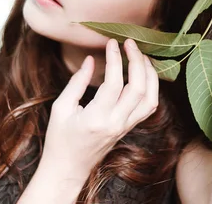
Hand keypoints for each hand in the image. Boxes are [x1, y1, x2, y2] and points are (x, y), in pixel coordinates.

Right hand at [39, 39, 158, 182]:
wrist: (68, 169)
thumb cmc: (59, 138)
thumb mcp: (61, 108)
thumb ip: (77, 82)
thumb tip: (91, 59)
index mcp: (97, 118)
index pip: (114, 83)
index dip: (115, 60)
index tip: (112, 43)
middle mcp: (116, 123)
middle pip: (138, 89)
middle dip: (137, 61)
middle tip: (130, 43)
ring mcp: (125, 127)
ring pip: (150, 98)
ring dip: (150, 74)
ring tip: (141, 55)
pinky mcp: (129, 128)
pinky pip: (148, 107)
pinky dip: (151, 88)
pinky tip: (144, 74)